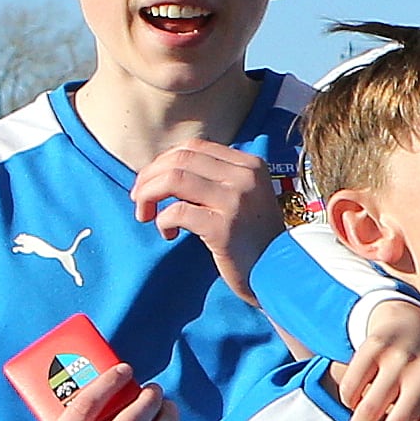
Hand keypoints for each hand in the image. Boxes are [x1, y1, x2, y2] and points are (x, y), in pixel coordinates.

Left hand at [131, 136, 280, 280]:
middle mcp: (245, 178)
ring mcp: (236, 201)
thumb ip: (215, 178)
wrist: (280, 273)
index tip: (152, 182)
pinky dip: (162, 221)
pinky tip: (168, 233)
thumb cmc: (254, 237)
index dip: (164, 161)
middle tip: (139, 198)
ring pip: (173, 179)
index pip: (194, 147)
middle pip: (179, 160)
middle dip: (149, 177)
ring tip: (145, 214)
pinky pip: (176, 212)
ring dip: (148, 195)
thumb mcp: (244, 197)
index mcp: (250, 165)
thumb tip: (162, 169)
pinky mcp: (223, 228)